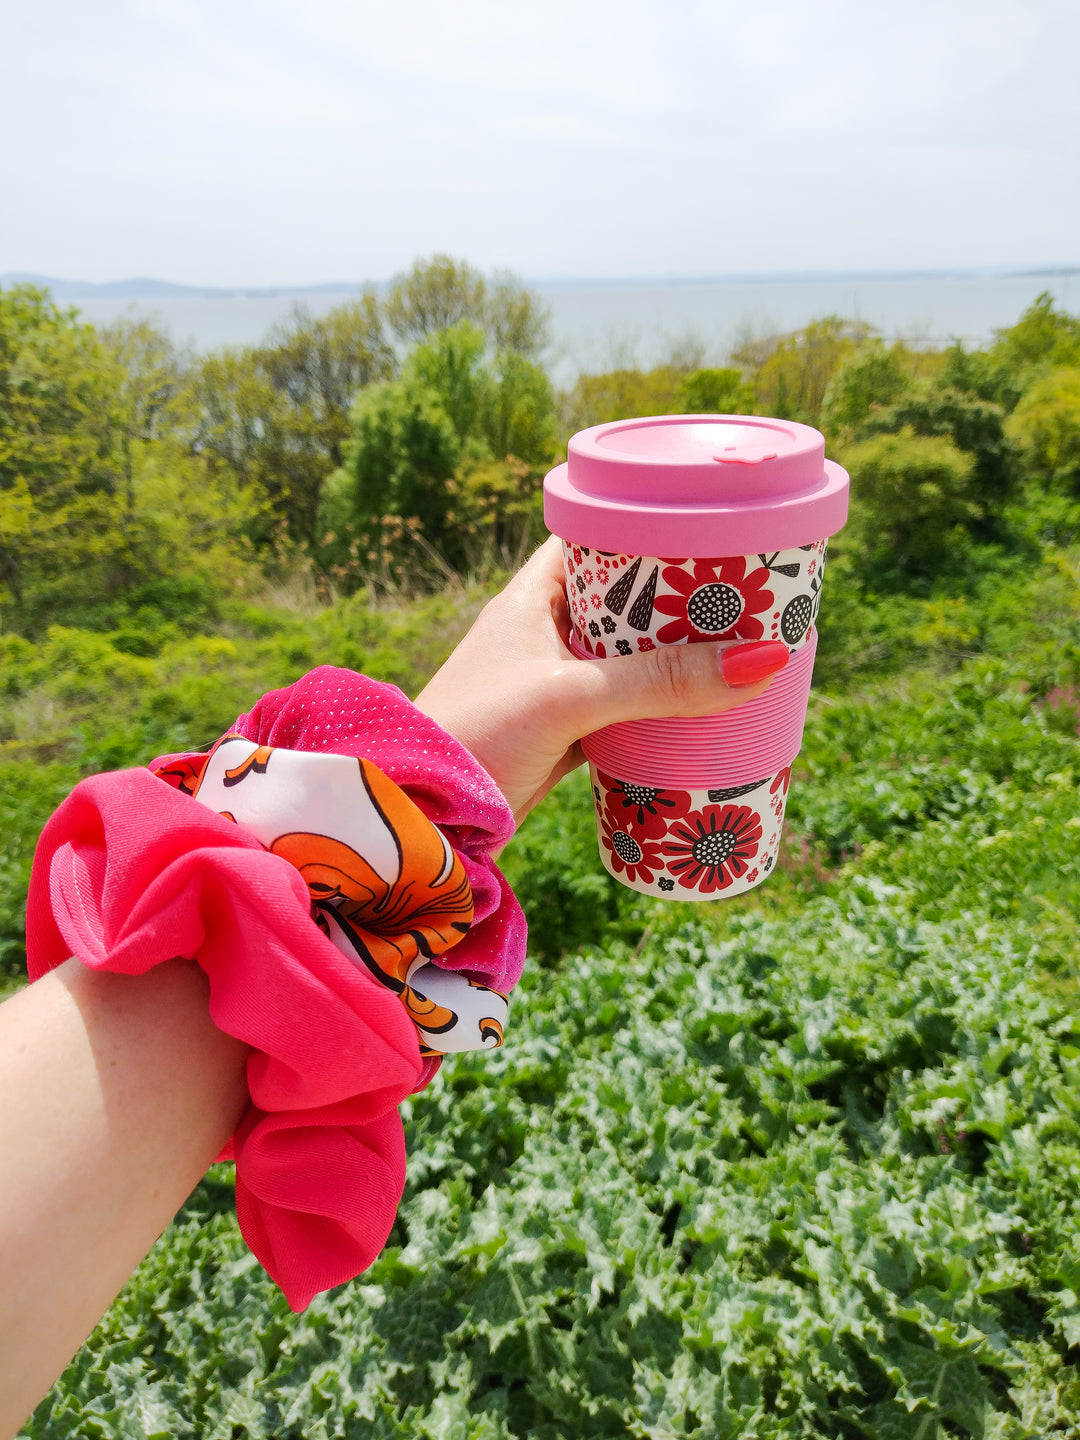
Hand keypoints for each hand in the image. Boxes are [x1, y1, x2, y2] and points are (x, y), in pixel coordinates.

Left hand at [414, 537, 788, 826]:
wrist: (424, 816)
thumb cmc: (478, 734)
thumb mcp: (572, 698)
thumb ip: (660, 681)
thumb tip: (763, 660)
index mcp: (531, 597)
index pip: (597, 540)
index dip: (650, 532)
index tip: (709, 534)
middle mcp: (542, 633)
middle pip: (626, 602)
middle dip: (679, 602)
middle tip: (746, 594)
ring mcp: (554, 686)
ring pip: (629, 661)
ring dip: (674, 660)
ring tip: (741, 649)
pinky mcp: (563, 734)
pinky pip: (624, 711)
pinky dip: (659, 710)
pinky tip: (703, 712)